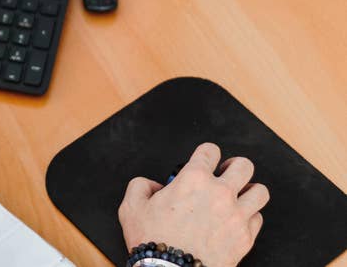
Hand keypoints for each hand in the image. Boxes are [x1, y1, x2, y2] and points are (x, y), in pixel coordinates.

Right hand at [118, 143, 269, 266]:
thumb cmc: (153, 242)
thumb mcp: (131, 207)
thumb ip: (140, 187)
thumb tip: (151, 186)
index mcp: (193, 180)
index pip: (210, 150)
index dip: (206, 153)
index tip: (205, 159)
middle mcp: (219, 193)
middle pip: (244, 166)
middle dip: (234, 166)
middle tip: (227, 173)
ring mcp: (236, 215)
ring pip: (260, 191)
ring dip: (249, 190)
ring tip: (239, 195)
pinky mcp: (245, 237)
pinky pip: (258, 218)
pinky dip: (250, 217)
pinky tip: (237, 219)